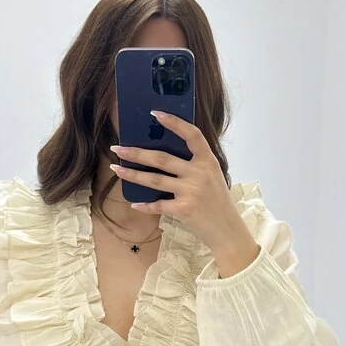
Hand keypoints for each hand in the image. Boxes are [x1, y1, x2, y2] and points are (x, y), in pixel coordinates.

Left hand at [109, 111, 259, 275]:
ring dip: (132, 174)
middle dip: (136, 153)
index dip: (174, 122)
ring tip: (116, 169)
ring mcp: (191, 191)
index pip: (192, 135)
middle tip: (117, 148)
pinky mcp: (184, 209)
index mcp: (208, 161)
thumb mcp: (213, 177)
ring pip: (155, 179)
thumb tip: (164, 156)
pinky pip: (158, 205)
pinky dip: (145, 205)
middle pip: (162, 158)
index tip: (154, 114)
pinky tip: (135, 203)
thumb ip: (195, 165)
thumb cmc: (218, 202)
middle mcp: (200, 173)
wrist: (228, 231)